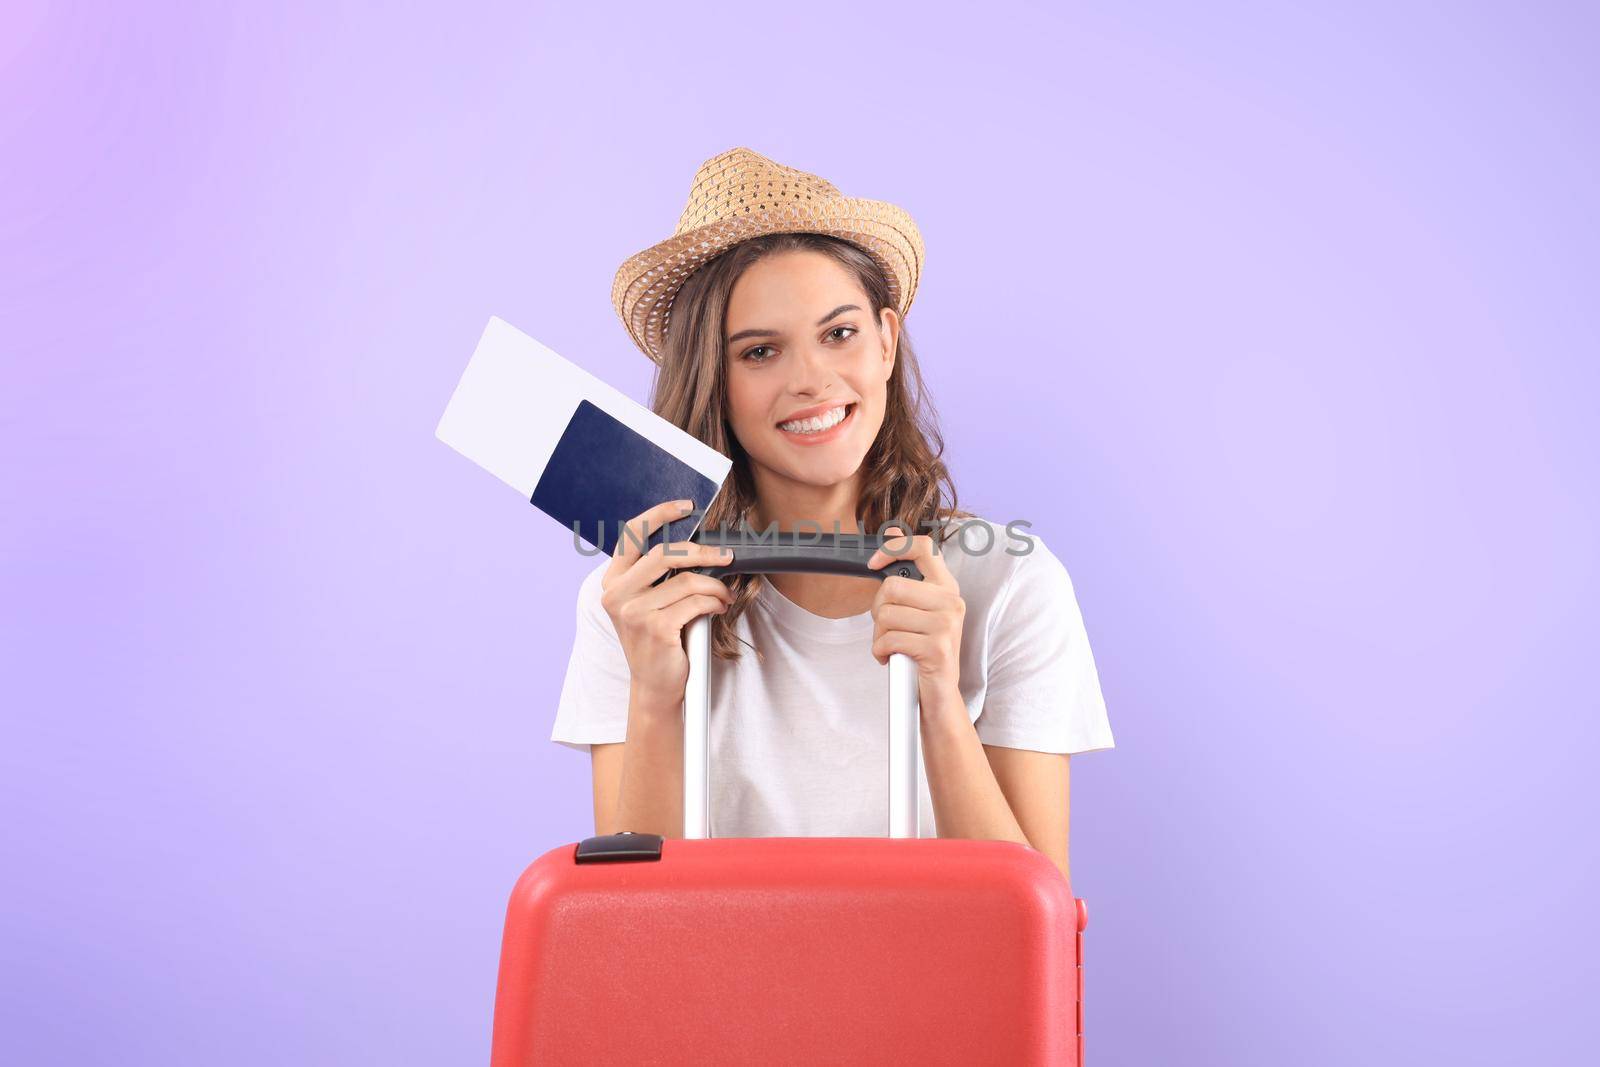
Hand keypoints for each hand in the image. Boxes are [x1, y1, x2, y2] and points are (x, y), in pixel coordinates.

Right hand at [601, 499, 735, 710]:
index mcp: (613, 581)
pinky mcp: (655, 628)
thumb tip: (698, 545)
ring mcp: (633, 612)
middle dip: (704, 552)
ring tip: (724, 595)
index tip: (686, 505)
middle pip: (666, 554)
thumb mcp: (648, 602)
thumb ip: (659, 575)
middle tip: (728, 554)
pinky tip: (719, 607)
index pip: (631, 534)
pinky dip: (715, 602)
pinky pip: (696, 602)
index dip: (659, 514)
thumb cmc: (657, 639)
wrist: (655, 684)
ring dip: (715, 586)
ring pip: (687, 581)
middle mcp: (617, 593)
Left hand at [866, 523, 965, 699]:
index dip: (892, 548)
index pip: (923, 546)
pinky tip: (892, 659)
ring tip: (893, 647)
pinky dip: (881, 653)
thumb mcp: (918, 610)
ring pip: (886, 615)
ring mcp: (946, 625)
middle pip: (891, 587)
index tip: (873, 563)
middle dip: (878, 611)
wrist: (938, 696)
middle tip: (888, 628)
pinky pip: (889, 640)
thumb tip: (892, 532)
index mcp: (947, 588)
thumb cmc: (923, 651)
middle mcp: (951, 602)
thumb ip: (908, 575)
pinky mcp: (936, 648)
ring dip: (879, 636)